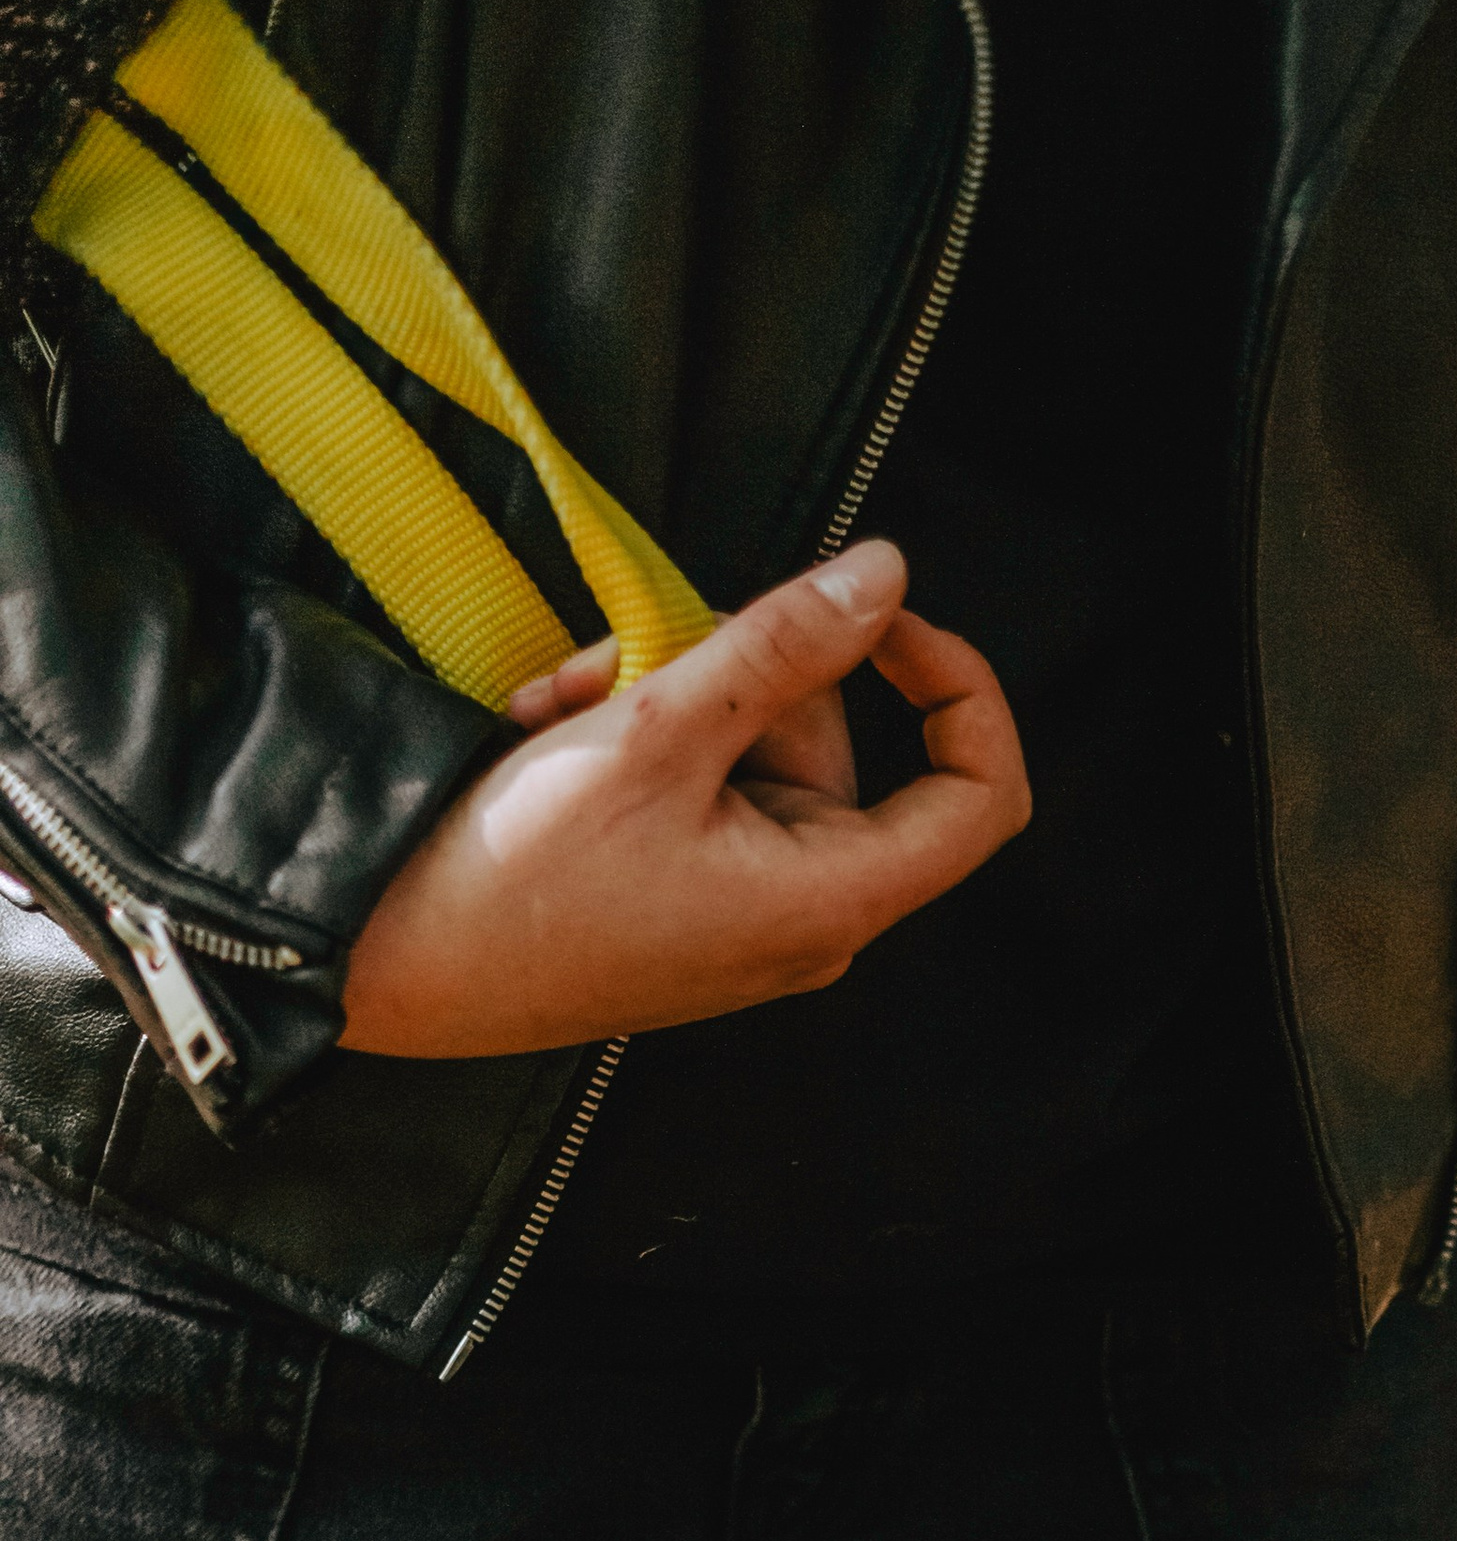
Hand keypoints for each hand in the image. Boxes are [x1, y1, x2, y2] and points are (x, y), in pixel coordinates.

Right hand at [340, 542, 1028, 1058]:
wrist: (393, 964)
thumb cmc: (516, 880)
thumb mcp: (657, 730)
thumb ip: (782, 645)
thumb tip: (881, 577)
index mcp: (832, 897)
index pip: (980, 792)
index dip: (957, 686)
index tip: (884, 615)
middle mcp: (808, 915)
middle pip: (832, 739)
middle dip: (731, 668)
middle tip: (623, 661)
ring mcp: (748, 907)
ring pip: (750, 743)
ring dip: (661, 694)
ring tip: (561, 709)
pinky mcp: (693, 895)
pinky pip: (702, 783)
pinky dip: (639, 740)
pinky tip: (557, 736)